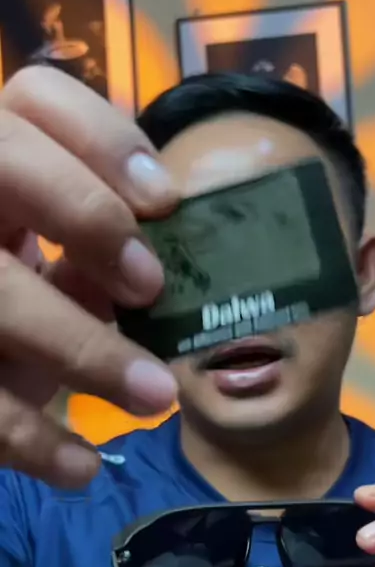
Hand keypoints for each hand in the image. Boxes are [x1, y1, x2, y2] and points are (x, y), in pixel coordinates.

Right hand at [0, 66, 179, 486]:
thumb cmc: (21, 308)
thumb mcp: (52, 272)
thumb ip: (90, 258)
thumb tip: (150, 277)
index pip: (34, 100)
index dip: (101, 138)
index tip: (166, 202)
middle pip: (1, 160)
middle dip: (85, 212)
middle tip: (151, 285)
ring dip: (81, 347)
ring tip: (156, 396)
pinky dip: (28, 439)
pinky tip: (81, 467)